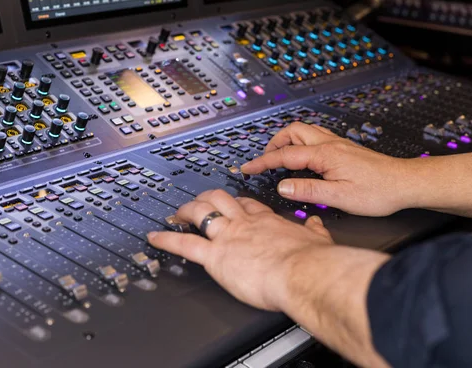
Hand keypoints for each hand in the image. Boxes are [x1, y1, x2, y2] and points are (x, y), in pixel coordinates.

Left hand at [148, 189, 332, 310]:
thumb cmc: (311, 261)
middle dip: (205, 199)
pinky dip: (166, 239)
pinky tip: (155, 238)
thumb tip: (315, 223)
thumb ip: (314, 230)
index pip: (246, 204)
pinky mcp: (216, 256)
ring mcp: (228, 237)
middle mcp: (245, 223)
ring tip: (174, 215)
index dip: (235, 202)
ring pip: (200, 214)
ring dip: (184, 212)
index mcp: (268, 221)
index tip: (231, 204)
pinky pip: (184, 244)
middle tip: (196, 204)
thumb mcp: (317, 238)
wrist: (304, 272)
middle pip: (219, 200)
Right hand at [241, 122, 411, 216]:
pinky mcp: (345, 148)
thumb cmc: (379, 191)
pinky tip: (304, 158)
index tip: (247, 168)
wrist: (405, 183)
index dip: (262, 162)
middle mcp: (330, 144)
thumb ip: (308, 190)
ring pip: (304, 131)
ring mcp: (338, 144)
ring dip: (288, 141)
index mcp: (325, 155)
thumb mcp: (339, 197)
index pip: (284, 155)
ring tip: (280, 157)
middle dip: (274, 143)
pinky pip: (316, 136)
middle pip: (292, 132)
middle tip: (264, 160)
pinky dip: (302, 143)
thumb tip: (282, 186)